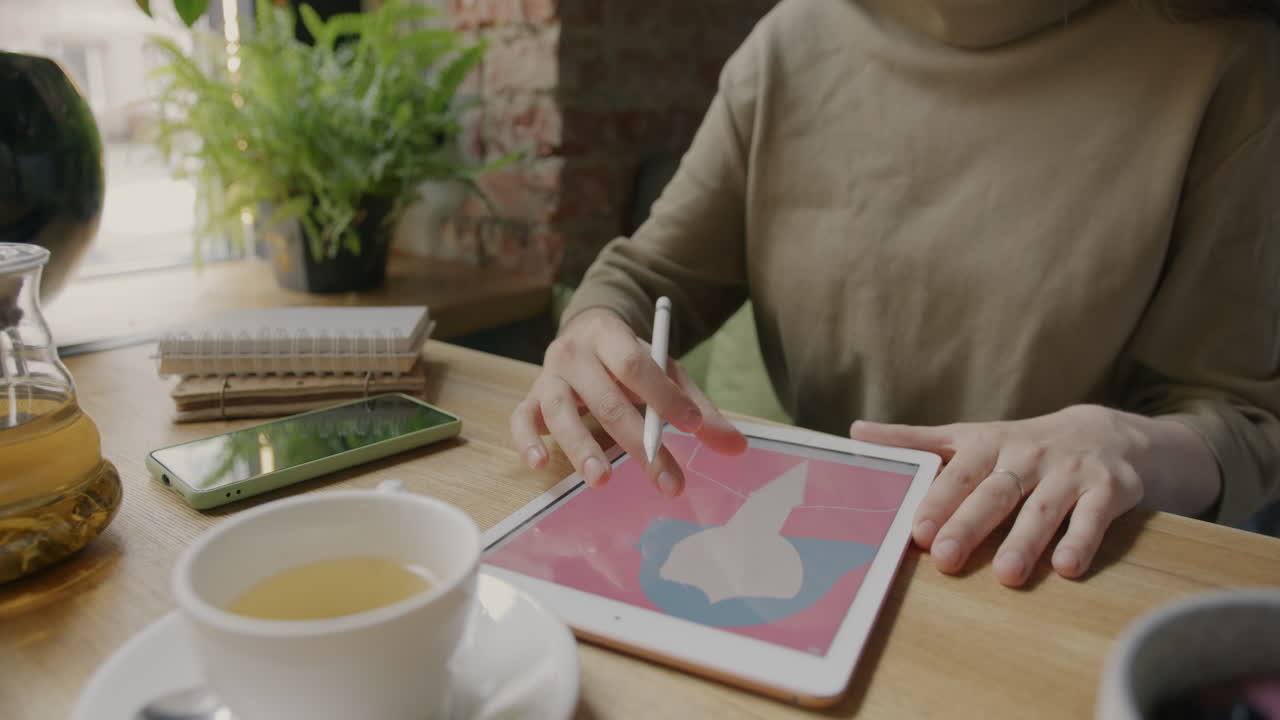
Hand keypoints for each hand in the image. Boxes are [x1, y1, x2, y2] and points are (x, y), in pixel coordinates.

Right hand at [511, 308, 746, 496]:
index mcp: (610, 335)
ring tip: (602, 480)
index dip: (663, 395)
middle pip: (606, 399)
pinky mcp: (530, 400)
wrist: (586, 335)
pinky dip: (526, 441)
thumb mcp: (665, 373)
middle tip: (666, 481)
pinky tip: (539, 464)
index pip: (635, 364)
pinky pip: (521, 420)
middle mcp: (574, 353)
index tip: (692, 427)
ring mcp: (548, 377)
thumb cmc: (630, 361)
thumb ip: (696, 408)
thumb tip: (736, 447)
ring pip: (559, 412)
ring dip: (581, 448)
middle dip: (638, 443)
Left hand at [849, 405, 1157, 586]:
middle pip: (995, 494)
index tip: (914, 531)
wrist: (1105, 432)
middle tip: (945, 557)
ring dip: (1024, 542)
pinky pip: (1094, 518)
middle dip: (969, 525)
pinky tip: (1067, 567)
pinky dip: (1082, 542)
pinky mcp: (1108, 490)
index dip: (937, 501)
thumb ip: (915, 440)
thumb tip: (855, 432)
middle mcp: (1027, 456)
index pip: (959, 474)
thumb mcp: (968, 437)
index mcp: (989, 445)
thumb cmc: (1020, 445)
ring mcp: (1069, 473)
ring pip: (1042, 510)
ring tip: (1007, 576)